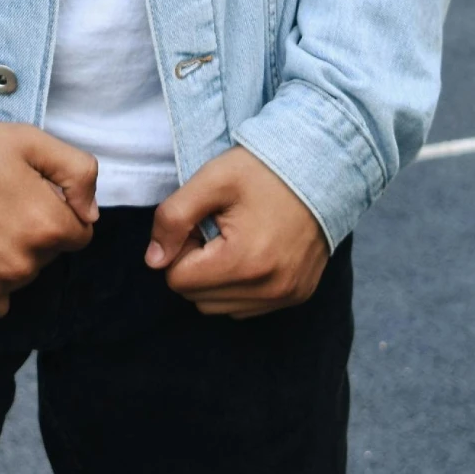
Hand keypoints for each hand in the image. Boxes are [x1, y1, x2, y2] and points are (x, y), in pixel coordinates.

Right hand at [0, 123, 97, 318]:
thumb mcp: (32, 141)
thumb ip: (78, 171)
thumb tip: (91, 214)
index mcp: (47, 225)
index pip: (78, 233)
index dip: (57, 211)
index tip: (30, 195)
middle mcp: (24, 265)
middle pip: (46, 255)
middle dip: (32, 232)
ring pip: (19, 277)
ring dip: (8, 257)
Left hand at [146, 145, 328, 318]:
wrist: (321, 167)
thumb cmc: (262, 169)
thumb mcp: (212, 180)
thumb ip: (173, 217)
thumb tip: (153, 261)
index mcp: (244, 262)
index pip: (178, 280)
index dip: (180, 247)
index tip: (201, 222)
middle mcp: (269, 289)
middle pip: (196, 298)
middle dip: (196, 265)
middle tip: (216, 228)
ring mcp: (286, 296)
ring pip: (220, 307)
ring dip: (215, 279)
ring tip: (234, 238)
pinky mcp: (297, 296)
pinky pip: (247, 307)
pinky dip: (238, 285)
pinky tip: (251, 251)